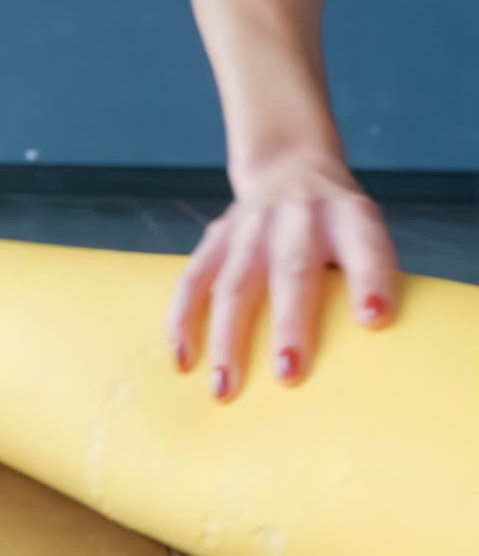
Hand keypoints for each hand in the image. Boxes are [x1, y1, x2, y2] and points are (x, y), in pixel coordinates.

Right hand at [166, 156, 397, 398]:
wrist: (289, 166)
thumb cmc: (336, 226)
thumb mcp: (364, 233)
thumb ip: (366, 277)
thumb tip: (363, 353)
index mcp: (348, 217)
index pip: (366, 247)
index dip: (371, 281)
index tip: (375, 319)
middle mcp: (299, 218)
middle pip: (292, 271)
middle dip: (289, 325)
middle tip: (288, 374)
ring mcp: (251, 227)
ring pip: (234, 285)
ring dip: (227, 340)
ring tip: (224, 389)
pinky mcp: (216, 239)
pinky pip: (193, 281)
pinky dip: (183, 322)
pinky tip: (182, 361)